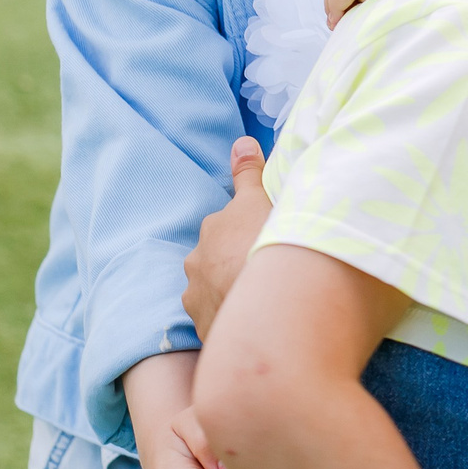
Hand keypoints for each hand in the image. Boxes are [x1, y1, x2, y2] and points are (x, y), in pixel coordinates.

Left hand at [184, 138, 270, 338]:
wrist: (269, 307)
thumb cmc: (270, 245)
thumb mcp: (262, 200)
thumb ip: (250, 173)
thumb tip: (241, 142)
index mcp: (215, 227)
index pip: (227, 225)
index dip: (247, 231)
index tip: (262, 241)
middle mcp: (198, 260)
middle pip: (215, 258)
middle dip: (233, 262)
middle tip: (263, 269)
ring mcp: (198, 295)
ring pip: (212, 289)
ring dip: (228, 291)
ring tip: (258, 299)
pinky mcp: (204, 326)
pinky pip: (216, 319)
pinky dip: (230, 318)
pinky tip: (253, 320)